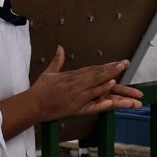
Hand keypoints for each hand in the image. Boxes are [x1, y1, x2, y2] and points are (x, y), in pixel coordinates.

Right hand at [25, 47, 143, 123]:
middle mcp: (75, 85)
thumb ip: (57, 60)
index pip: (93, 69)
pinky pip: (89, 106)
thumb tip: (60, 48)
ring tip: (118, 78)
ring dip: (107, 84)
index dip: (107, 66)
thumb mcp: (49, 72)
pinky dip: (99, 104)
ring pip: (95, 90)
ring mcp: (76, 97)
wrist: (31, 104)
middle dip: (112, 70)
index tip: (119, 62)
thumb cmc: (40, 90)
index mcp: (72, 76)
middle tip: (124, 64)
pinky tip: (109, 102)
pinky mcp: (74, 109)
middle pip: (96, 76)